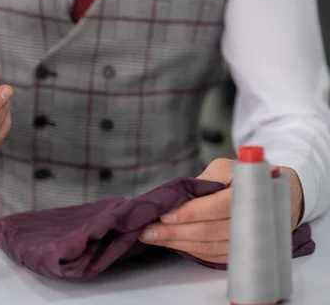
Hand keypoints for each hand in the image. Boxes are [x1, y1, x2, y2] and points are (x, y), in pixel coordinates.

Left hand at [138, 158, 303, 263]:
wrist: (275, 197)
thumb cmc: (243, 178)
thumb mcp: (226, 168)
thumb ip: (207, 179)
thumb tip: (180, 195)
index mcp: (248, 194)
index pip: (217, 207)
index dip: (191, 213)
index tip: (166, 215)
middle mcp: (250, 221)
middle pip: (209, 231)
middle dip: (174, 232)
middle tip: (147, 230)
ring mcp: (246, 241)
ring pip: (208, 246)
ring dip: (177, 243)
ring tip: (151, 237)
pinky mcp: (239, 252)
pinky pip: (211, 255)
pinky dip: (189, 250)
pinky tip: (170, 243)